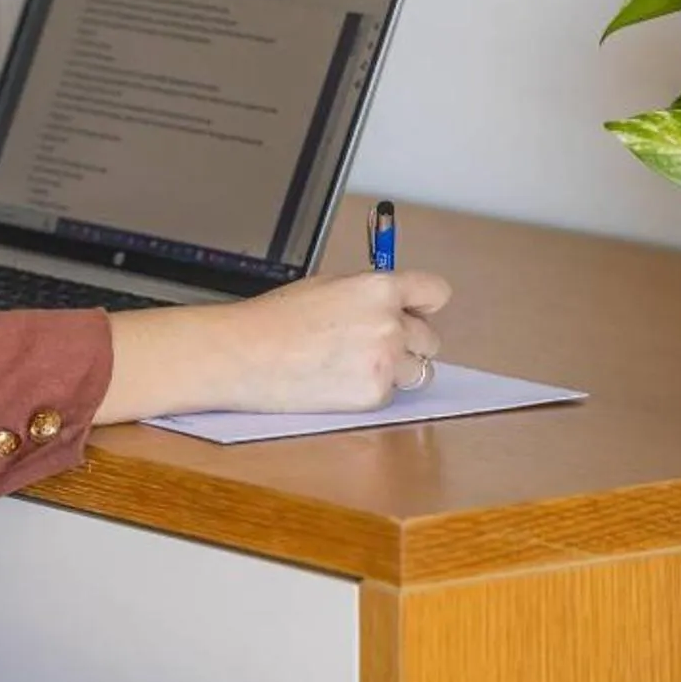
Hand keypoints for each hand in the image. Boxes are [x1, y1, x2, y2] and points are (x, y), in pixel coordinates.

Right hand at [222, 269, 450, 411]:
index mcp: (380, 288)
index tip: (418, 312)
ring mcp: (385, 362)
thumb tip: (395, 306)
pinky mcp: (373, 395)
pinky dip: (372, 391)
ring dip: (396, 370)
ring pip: (417, 371)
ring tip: (354, 365)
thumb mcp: (329, 286)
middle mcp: (390, 324)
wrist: (245, 354)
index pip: (435, 292)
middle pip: (430, 339)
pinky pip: (391, 395)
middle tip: (370, 345)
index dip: (425, 305)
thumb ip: (369, 295)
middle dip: (407, 343)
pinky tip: (339, 381)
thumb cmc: (275, 319)